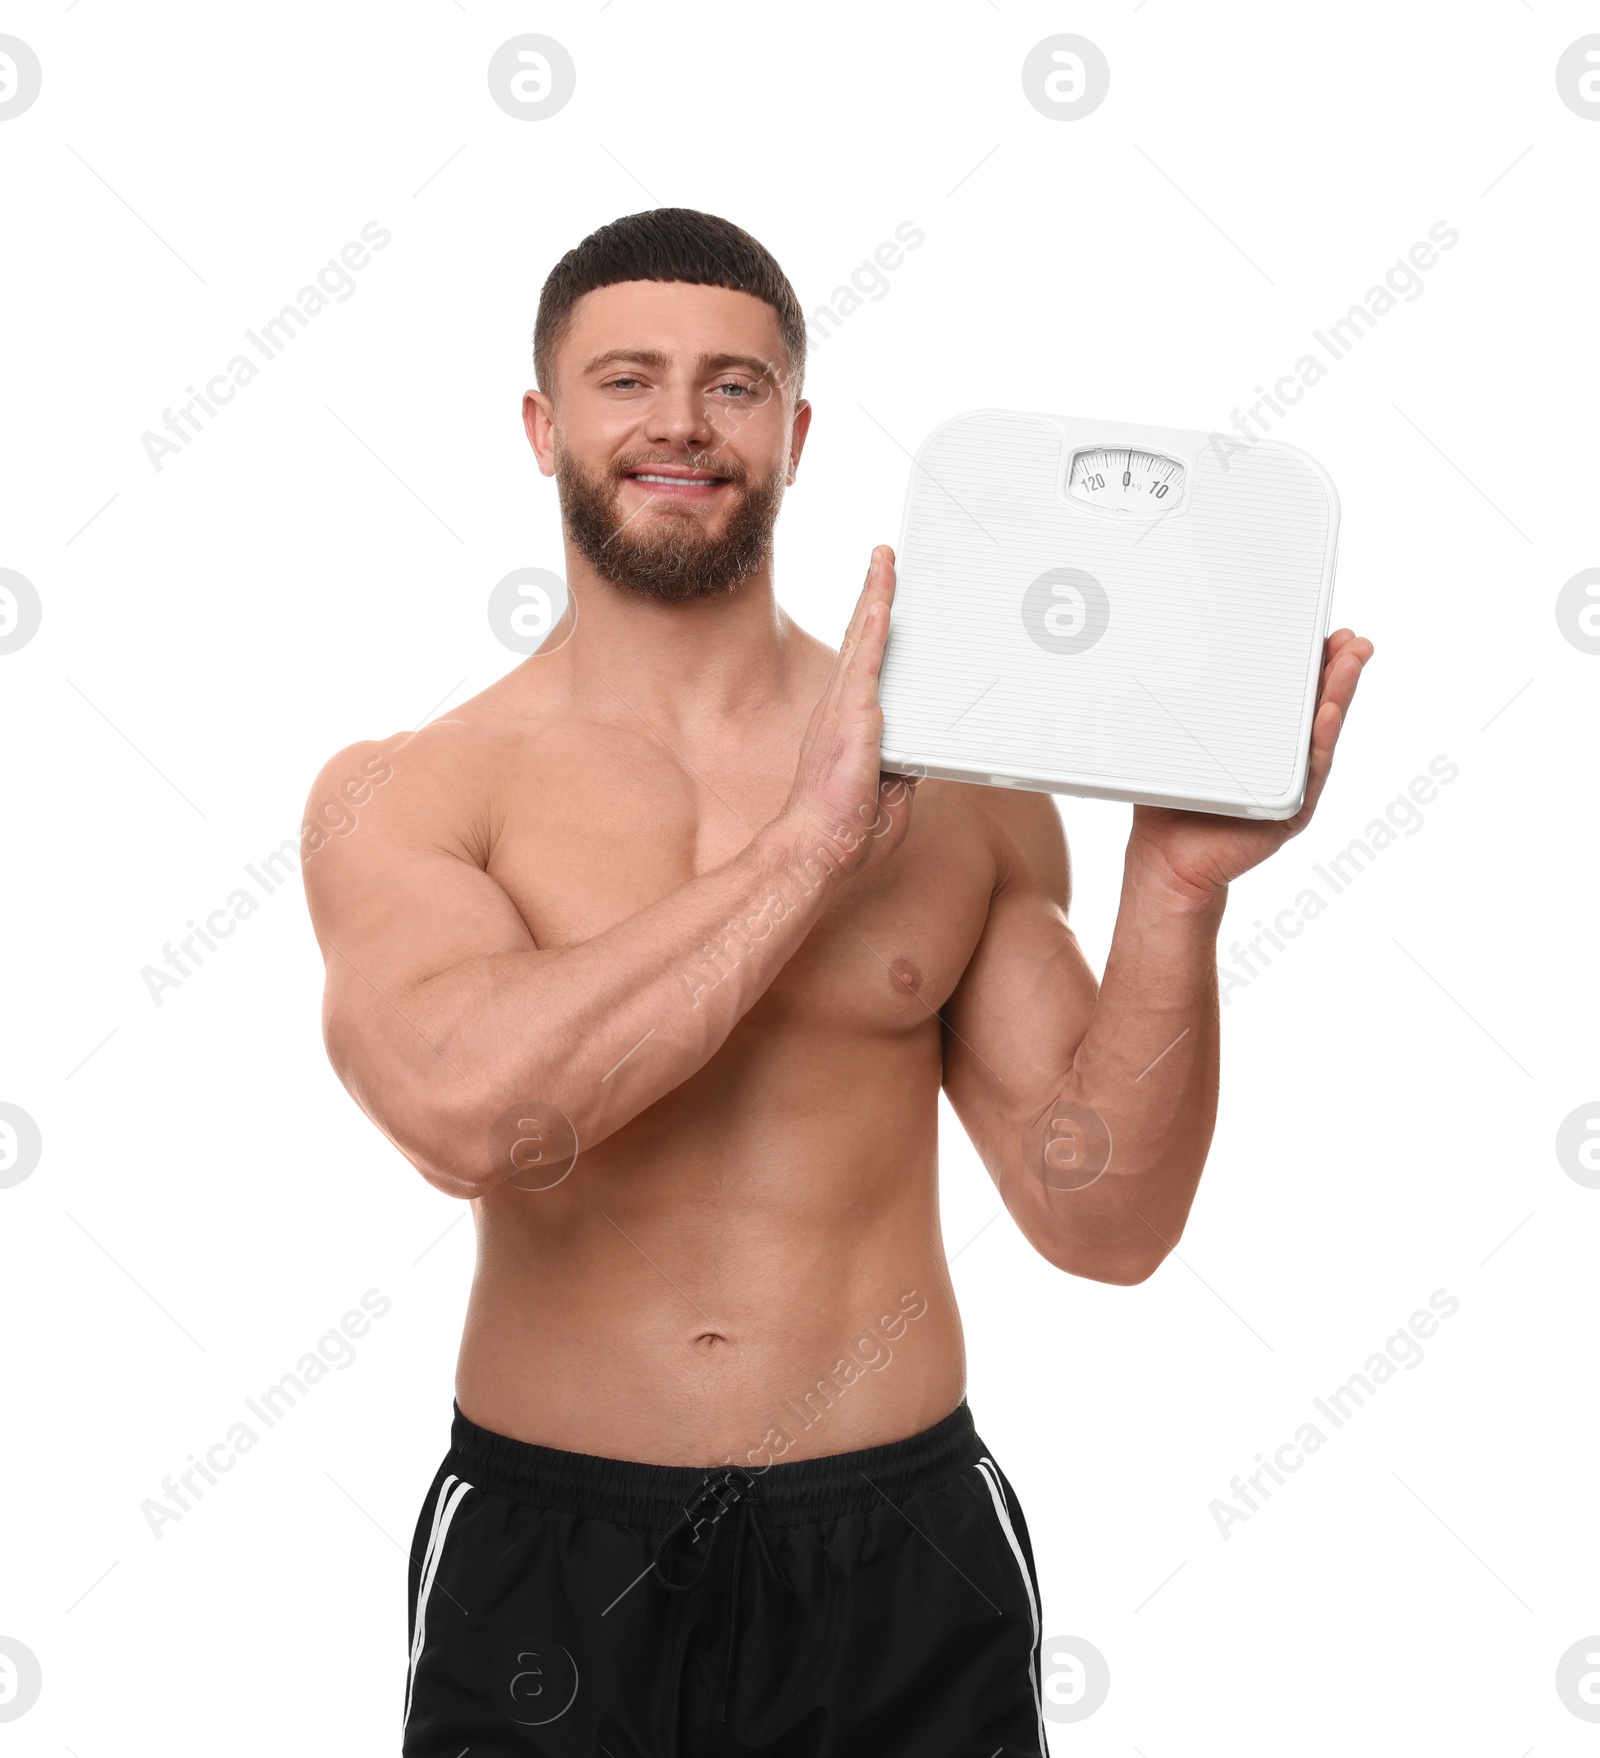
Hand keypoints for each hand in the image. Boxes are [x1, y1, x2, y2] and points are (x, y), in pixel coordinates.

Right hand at [777, 546, 916, 878]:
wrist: (817, 848)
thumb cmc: (845, 830)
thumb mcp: (890, 794)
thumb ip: (903, 770)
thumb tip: (917, 758)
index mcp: (846, 724)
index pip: (862, 665)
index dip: (871, 630)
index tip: (880, 600)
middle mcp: (840, 708)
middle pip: (859, 638)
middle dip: (872, 595)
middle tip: (884, 559)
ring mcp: (843, 710)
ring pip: (862, 640)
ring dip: (875, 597)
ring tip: (886, 561)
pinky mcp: (852, 719)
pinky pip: (867, 664)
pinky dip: (874, 629)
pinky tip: (882, 601)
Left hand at [1127, 628, 1375, 904]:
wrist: (1167, 860)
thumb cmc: (1171, 802)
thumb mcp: (1178, 747)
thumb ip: (1188, 712)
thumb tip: (1173, 660)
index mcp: (1259, 740)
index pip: (1289, 695)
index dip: (1308, 664)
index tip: (1323, 631)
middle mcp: (1281, 760)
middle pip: (1316, 708)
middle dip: (1337, 670)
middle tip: (1351, 639)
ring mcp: (1290, 784)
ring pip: (1320, 733)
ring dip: (1339, 695)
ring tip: (1351, 660)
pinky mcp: (1290, 811)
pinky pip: (1308, 772)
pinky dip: (1319, 739)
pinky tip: (1328, 710)